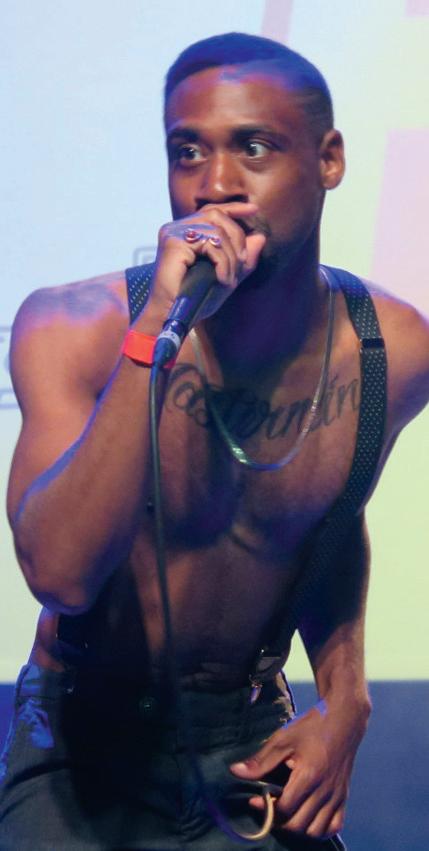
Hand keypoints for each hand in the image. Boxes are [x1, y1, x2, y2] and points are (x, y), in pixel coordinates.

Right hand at [145, 202, 265, 323]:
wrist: (173, 317)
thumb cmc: (195, 300)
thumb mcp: (226, 276)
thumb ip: (243, 259)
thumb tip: (261, 237)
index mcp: (186, 232)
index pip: (212, 211)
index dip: (233, 208)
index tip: (254, 210)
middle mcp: (176, 228)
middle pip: (217, 216)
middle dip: (237, 239)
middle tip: (243, 264)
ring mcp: (172, 233)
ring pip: (216, 231)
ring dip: (231, 256)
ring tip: (229, 278)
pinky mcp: (173, 243)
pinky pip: (209, 243)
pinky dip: (222, 262)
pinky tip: (222, 278)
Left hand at [230, 700, 366, 839]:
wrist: (343, 720)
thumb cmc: (312, 727)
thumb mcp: (283, 739)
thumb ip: (260, 760)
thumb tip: (234, 772)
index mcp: (309, 776)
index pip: (285, 808)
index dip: (266, 808)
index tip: (255, 799)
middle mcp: (325, 791)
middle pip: (298, 825)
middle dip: (279, 821)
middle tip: (269, 807)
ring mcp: (336, 796)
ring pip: (316, 831)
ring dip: (297, 828)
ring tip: (286, 813)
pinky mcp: (343, 797)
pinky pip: (334, 826)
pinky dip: (319, 829)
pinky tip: (307, 818)